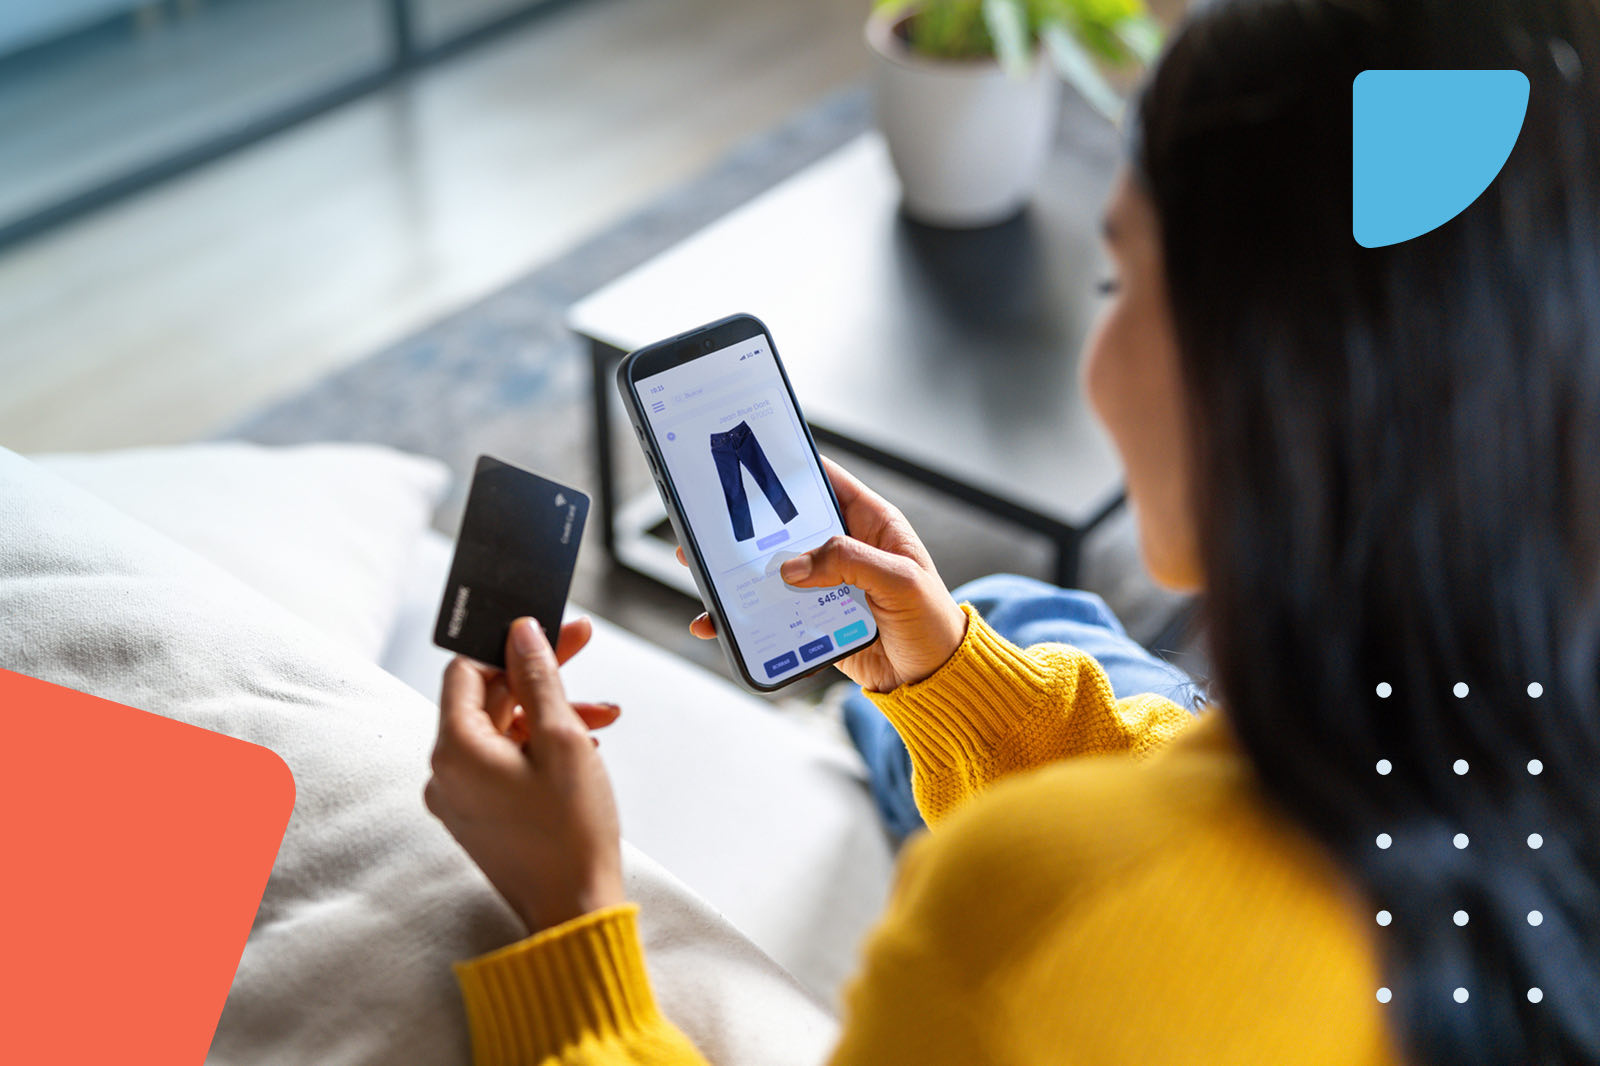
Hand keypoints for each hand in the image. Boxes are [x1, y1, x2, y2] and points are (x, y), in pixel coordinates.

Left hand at [425, 615, 625, 934]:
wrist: (575, 912)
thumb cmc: (571, 833)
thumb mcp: (563, 740)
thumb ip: (539, 679)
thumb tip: (522, 633)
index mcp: (455, 750)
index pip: (466, 671)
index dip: (509, 646)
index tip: (548, 631)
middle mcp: (446, 774)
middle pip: (488, 699)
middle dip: (539, 675)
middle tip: (581, 644)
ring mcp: (461, 799)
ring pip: (502, 732)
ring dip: (549, 714)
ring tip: (603, 715)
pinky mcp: (481, 818)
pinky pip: (505, 764)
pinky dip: (540, 749)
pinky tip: (584, 748)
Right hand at [682, 457, 966, 692]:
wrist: (933, 679)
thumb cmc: (932, 622)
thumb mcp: (900, 582)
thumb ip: (850, 563)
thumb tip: (794, 566)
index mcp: (870, 523)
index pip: (826, 482)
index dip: (791, 470)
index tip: (752, 464)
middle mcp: (844, 548)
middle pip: (787, 527)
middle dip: (747, 525)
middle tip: (708, 522)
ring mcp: (827, 584)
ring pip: (773, 569)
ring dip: (736, 572)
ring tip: (697, 567)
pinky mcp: (814, 618)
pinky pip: (772, 611)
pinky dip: (744, 616)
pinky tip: (717, 622)